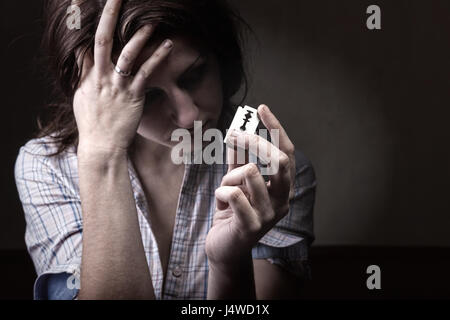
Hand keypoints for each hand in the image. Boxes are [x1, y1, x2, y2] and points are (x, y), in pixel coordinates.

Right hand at [73, 0, 172, 154]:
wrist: (101, 146)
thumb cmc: (93, 124)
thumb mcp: (82, 98)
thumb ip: (84, 75)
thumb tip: (84, 58)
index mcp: (87, 77)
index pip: (84, 42)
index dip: (83, 21)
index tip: (82, 3)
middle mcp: (100, 78)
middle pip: (103, 40)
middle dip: (108, 16)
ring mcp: (117, 86)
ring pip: (127, 54)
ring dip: (139, 36)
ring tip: (150, 21)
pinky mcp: (133, 96)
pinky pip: (147, 73)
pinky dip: (157, 57)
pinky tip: (168, 45)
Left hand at [205, 104, 296, 265]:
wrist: (223, 247)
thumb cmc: (232, 212)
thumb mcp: (236, 180)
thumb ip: (240, 159)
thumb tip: (239, 130)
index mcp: (283, 188)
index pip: (287, 152)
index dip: (276, 129)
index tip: (262, 108)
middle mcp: (283, 201)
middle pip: (278, 159)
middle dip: (254, 141)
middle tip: (235, 134)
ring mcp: (270, 215)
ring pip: (250, 172)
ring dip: (230, 175)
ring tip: (225, 187)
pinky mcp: (252, 226)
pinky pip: (233, 192)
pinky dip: (221, 191)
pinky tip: (220, 203)